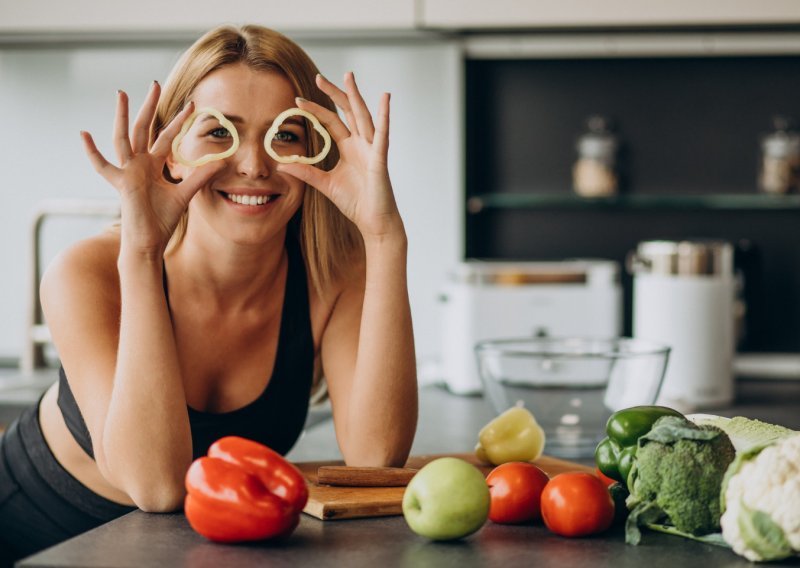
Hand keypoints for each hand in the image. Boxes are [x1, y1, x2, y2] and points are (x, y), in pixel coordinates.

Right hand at [81, 82, 223, 257]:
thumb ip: (200, 177)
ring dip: (123, 116)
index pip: (166, 137)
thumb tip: (222, 163)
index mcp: (153, 165)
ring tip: (121, 94)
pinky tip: (84, 134)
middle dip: (150, 107)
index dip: (178, 121)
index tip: (191, 105)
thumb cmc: (162, 220)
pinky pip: (104, 166)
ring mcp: (128, 171)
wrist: (149, 241)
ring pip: (124, 138)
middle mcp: (139, 164)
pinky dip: (92, 152)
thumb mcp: (185, 194)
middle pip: (144, 129)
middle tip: (155, 84)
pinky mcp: (121, 183)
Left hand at [276, 72, 403, 242]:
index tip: (298, 100)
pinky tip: (385, 99)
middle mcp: (361, 144)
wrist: (373, 222)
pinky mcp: (380, 158)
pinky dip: (384, 116)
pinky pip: (382, 134)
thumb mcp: (324, 184)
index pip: (331, 122)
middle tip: (319, 77)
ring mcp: (372, 149)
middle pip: (347, 112)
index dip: (315, 110)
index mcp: (349, 148)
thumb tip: (281, 164)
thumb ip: (305, 172)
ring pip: (363, 116)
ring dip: (355, 96)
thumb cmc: (355, 203)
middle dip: (335, 93)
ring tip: (349, 77)